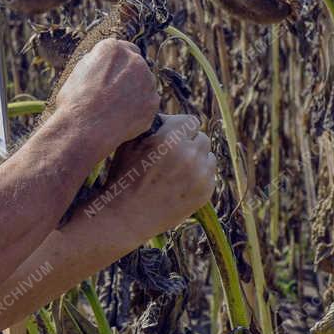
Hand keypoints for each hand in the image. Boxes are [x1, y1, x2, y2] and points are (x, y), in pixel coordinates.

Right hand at [52, 39, 159, 158]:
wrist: (83, 129)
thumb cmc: (74, 102)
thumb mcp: (78, 72)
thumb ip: (97, 63)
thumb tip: (104, 63)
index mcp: (113, 48)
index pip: (124, 49)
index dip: (117, 65)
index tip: (111, 77)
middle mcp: (134, 60)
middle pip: (137, 66)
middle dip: (128, 78)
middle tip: (113, 95)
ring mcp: (147, 81)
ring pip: (144, 84)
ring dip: (135, 93)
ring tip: (115, 110)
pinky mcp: (153, 102)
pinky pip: (148, 104)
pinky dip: (139, 110)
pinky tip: (123, 119)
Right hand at [100, 114, 215, 236]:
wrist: (126, 217)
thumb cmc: (123, 177)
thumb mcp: (129, 143)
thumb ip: (152, 125)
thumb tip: (168, 117)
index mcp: (169, 139)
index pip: (191, 121)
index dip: (179, 128)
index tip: (169, 137)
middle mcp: (189, 155)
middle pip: (201, 137)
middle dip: (188, 143)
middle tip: (171, 156)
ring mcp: (199, 175)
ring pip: (208, 156)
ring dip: (196, 159)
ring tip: (175, 170)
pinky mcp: (205, 193)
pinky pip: (210, 175)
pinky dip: (199, 176)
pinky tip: (179, 183)